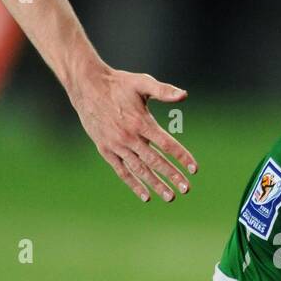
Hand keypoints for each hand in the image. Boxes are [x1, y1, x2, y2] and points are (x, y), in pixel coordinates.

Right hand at [69, 64, 195, 202]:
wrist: (86, 87)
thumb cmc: (118, 84)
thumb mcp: (142, 82)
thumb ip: (164, 90)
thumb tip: (184, 95)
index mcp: (141, 122)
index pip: (166, 144)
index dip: (182, 156)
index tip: (194, 169)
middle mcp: (129, 137)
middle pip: (155, 161)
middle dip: (172, 176)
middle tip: (186, 189)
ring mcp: (116, 146)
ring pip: (139, 170)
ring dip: (156, 185)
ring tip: (171, 197)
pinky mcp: (105, 150)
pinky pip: (122, 171)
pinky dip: (134, 184)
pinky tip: (146, 196)